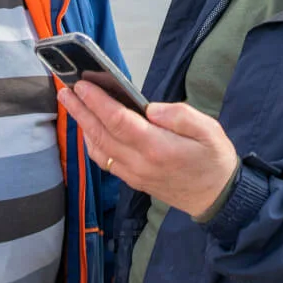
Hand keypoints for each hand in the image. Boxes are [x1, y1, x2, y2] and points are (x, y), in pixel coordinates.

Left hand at [58, 80, 238, 217]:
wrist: (217, 198)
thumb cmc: (214, 158)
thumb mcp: (209, 130)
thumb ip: (180, 116)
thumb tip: (150, 108)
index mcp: (157, 147)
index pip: (119, 121)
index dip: (97, 102)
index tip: (82, 85)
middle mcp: (139, 163)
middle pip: (102, 134)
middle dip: (81, 110)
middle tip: (65, 91)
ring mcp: (133, 174)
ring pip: (99, 149)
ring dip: (83, 125)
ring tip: (72, 104)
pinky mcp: (133, 180)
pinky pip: (105, 161)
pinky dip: (92, 143)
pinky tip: (88, 128)